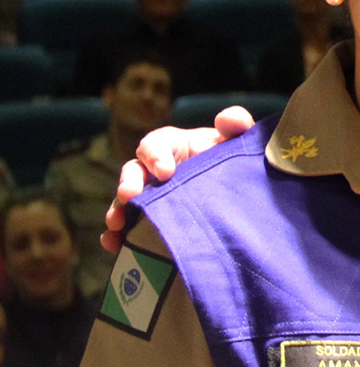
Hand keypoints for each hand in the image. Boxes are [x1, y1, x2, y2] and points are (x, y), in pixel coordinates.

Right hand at [100, 107, 252, 252]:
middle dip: (129, 183)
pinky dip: (118, 236)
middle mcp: (154, 171)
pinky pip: (127, 228)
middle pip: (133, 172)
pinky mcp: (148, 220)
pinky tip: (115, 245)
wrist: (236, 192)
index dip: (156, 155)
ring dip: (117, 211)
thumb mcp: (234, 140)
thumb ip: (236, 124)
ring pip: (125, 202)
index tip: (165, 171)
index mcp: (172, 147)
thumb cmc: (229, 158)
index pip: (155, 145)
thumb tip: (226, 120)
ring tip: (116, 225)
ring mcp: (149, 196)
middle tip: (129, 195)